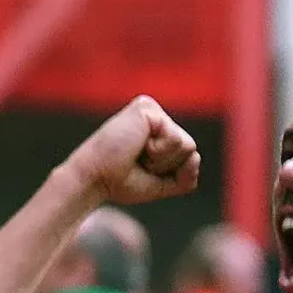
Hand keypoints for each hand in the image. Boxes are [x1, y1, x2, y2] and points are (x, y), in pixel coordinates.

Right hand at [65, 96, 200, 205]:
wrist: (96, 178)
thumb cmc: (122, 181)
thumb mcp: (162, 184)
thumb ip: (186, 177)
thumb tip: (196, 157)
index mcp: (159, 131)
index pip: (189, 156)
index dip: (171, 172)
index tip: (143, 170)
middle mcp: (157, 116)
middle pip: (191, 149)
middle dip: (168, 165)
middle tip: (138, 162)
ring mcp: (153, 110)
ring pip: (187, 144)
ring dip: (162, 159)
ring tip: (137, 153)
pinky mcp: (148, 108)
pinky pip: (175, 138)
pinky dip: (158, 150)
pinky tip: (136, 144)